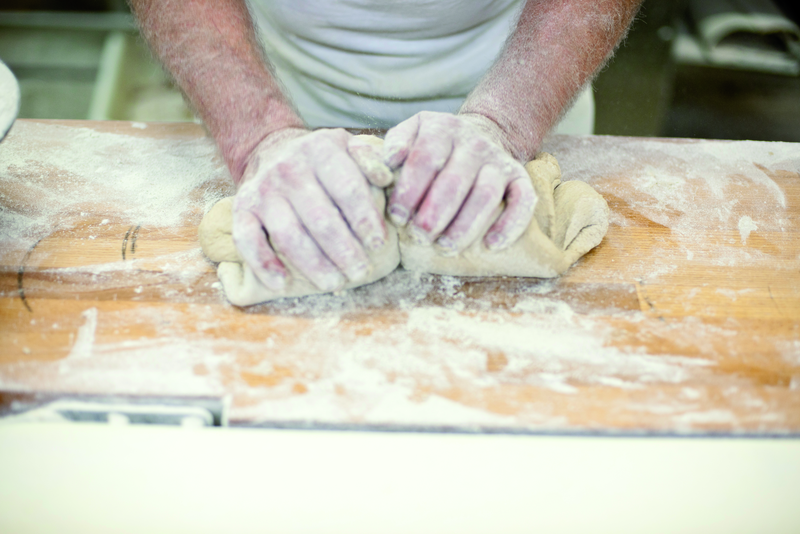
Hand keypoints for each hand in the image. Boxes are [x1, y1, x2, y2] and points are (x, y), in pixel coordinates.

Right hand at [232, 128, 389, 291]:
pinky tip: (282, 284)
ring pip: (289, 234)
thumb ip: (370, 159)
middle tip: (361, 272)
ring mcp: (263, 189)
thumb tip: (386, 178)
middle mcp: (289, 168)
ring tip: (334, 283)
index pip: (348, 189)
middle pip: (320, 218)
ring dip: (313, 264)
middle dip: (344, 251)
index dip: (365, 220)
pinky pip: (247, 239)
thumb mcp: (347, 147)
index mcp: (320, 150)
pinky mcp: (241, 208)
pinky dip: (263, 264)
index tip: (378, 244)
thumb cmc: (320, 160)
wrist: (270, 149)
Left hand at [384, 111, 535, 254]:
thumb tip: (388, 164)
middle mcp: (474, 143)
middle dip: (434, 214)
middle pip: (454, 181)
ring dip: (465, 226)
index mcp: (443, 129)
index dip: (410, 191)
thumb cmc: (434, 145)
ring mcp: (499, 161)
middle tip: (419, 237)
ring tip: (445, 247)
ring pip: (486, 195)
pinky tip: (491, 245)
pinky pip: (523, 201)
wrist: (481, 134)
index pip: (424, 159)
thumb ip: (393, 144)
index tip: (397, 217)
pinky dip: (510, 225)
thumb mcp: (411, 132)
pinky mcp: (520, 178)